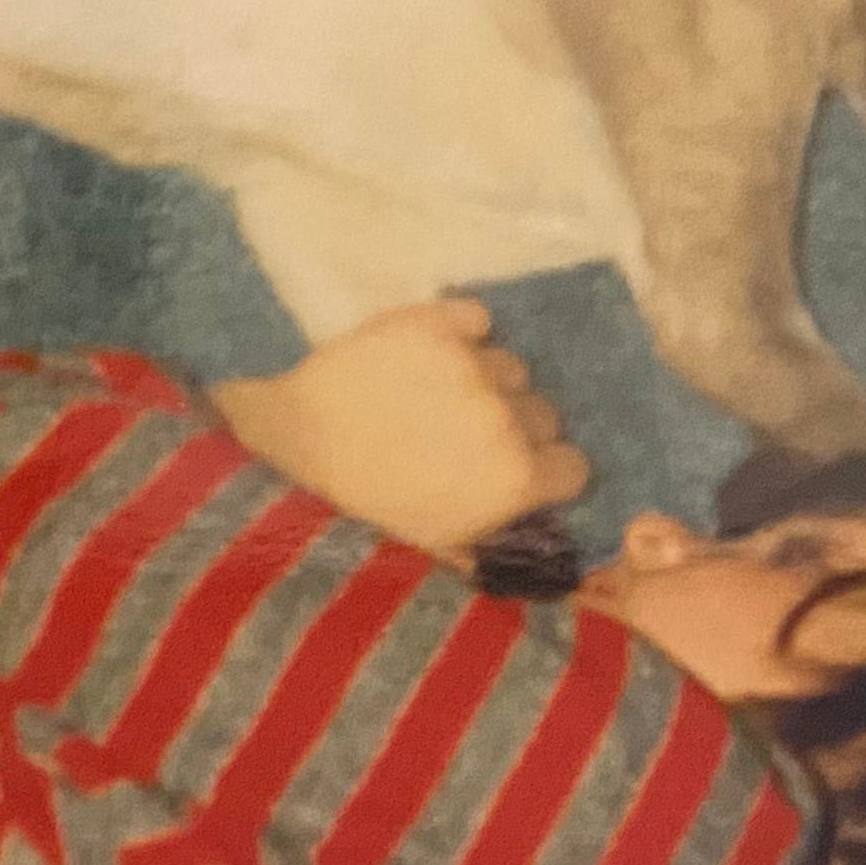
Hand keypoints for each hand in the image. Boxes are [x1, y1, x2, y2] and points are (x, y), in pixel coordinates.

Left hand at [208, 299, 589, 555]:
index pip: (573, 467)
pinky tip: (432, 353)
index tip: (516, 468)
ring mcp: (473, 368)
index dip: (544, 469)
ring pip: (511, 368)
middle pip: (544, 414)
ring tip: (438, 394)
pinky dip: (461, 333)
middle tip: (465, 435)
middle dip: (514, 426)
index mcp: (515, 479)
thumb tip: (536, 539)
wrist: (292, 444)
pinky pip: (477, 319)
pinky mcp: (436, 326)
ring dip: (486, 381)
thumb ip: (495, 542)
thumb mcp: (434, 545)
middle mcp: (506, 419)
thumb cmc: (361, 508)